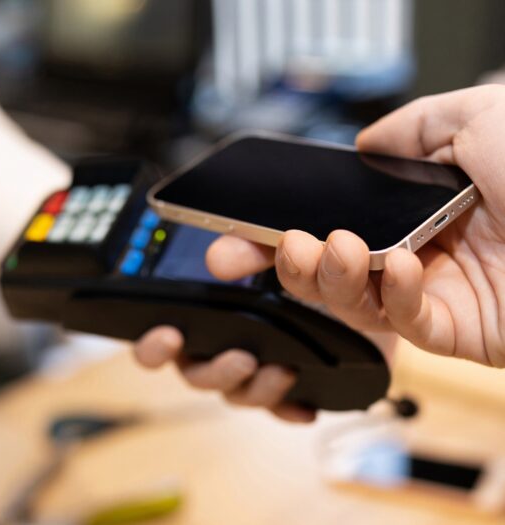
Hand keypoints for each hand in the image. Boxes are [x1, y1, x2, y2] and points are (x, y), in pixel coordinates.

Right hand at [132, 235, 397, 423]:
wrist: (360, 270)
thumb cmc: (308, 255)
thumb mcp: (280, 243)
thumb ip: (250, 247)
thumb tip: (217, 258)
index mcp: (208, 313)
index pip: (163, 338)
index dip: (153, 346)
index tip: (169, 335)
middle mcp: (225, 342)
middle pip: (200, 375)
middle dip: (215, 373)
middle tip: (242, 358)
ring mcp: (259, 365)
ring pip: (241, 394)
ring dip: (256, 390)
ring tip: (282, 371)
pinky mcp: (295, 380)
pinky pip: (285, 408)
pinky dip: (292, 409)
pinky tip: (306, 408)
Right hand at [208, 85, 504, 366]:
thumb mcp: (477, 116)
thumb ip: (412, 127)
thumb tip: (365, 145)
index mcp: (412, 203)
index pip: (326, 216)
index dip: (275, 227)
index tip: (235, 232)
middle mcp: (412, 247)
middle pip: (322, 265)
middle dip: (273, 264)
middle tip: (237, 256)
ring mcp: (429, 290)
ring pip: (348, 298)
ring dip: (322, 276)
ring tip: (322, 245)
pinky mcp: (453, 329)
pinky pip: (403, 322)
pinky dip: (392, 296)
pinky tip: (399, 266)